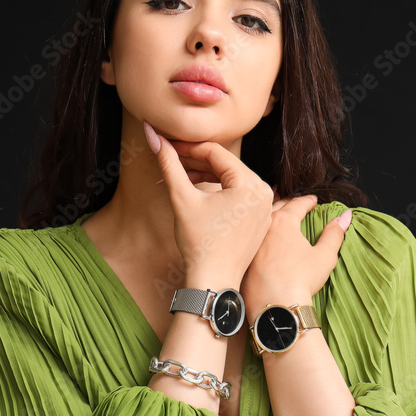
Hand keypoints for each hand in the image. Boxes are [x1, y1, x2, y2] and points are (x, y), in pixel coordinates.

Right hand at [144, 121, 273, 287]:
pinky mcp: (260, 220)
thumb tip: (150, 133)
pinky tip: (195, 194)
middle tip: (168, 159)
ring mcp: (264, 207)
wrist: (212, 282)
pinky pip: (238, 197)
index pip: (215, 153)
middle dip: (194, 162)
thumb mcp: (182, 198)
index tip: (166, 145)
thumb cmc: (199, 243)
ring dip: (204, 177)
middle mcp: (264, 193)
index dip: (187, 147)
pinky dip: (218, 193)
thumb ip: (169, 163)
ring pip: (231, 181)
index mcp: (251, 184)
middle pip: (225, 166)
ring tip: (177, 178)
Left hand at [241, 192, 352, 318]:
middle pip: (275, 206)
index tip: (313, 200)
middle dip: (285, 200)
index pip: (297, 204)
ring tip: (272, 211)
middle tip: (291, 199)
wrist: (274, 307)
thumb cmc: (301, 281)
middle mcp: (263, 227)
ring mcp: (249, 242)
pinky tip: (257, 236)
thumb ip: (335, 234)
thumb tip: (346, 216)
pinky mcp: (241, 258)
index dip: (307, 201)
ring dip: (267, 213)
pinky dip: (254, 233)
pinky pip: (247, 238)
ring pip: (258, 221)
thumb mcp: (324, 256)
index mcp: (283, 222)